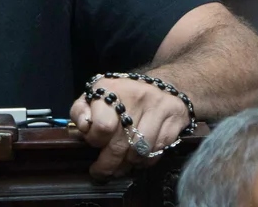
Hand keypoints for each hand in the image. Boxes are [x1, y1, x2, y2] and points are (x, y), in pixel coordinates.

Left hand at [69, 76, 190, 180]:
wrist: (163, 83)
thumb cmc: (121, 94)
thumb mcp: (95, 94)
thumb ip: (81, 110)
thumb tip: (83, 127)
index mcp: (110, 89)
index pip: (102, 126)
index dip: (95, 140)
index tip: (93, 143)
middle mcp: (136, 96)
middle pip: (120, 144)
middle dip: (108, 164)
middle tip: (101, 173)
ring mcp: (158, 107)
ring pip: (140, 151)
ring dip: (128, 165)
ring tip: (120, 167)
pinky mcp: (176, 118)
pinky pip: (158, 150)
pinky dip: (146, 161)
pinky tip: (138, 160)